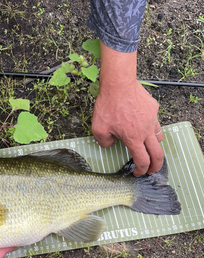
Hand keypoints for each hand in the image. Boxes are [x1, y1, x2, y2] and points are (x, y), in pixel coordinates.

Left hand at [91, 44, 163, 175]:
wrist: (118, 84)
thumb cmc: (108, 105)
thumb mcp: (98, 128)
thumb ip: (104, 142)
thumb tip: (111, 145)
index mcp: (133, 139)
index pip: (142, 160)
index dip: (141, 170)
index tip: (138, 173)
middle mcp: (146, 131)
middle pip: (158, 154)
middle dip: (156, 166)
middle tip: (152, 170)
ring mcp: (152, 119)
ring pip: (159, 138)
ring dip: (155, 147)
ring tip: (149, 148)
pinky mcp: (153, 109)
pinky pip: (155, 122)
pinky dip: (152, 128)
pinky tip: (144, 126)